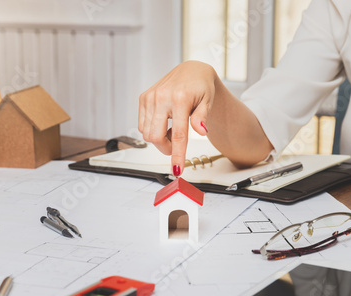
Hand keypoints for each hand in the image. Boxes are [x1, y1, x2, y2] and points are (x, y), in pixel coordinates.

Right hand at [138, 61, 216, 175]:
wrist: (191, 71)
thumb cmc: (201, 87)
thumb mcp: (208, 102)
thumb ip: (202, 118)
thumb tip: (201, 131)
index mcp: (180, 99)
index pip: (178, 134)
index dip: (177, 154)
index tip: (176, 169)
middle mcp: (162, 97)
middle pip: (156, 138)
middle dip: (166, 148)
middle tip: (176, 144)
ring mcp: (150, 97)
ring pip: (147, 134)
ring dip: (160, 138)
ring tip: (172, 128)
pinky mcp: (143, 98)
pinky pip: (142, 125)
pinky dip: (152, 130)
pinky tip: (164, 122)